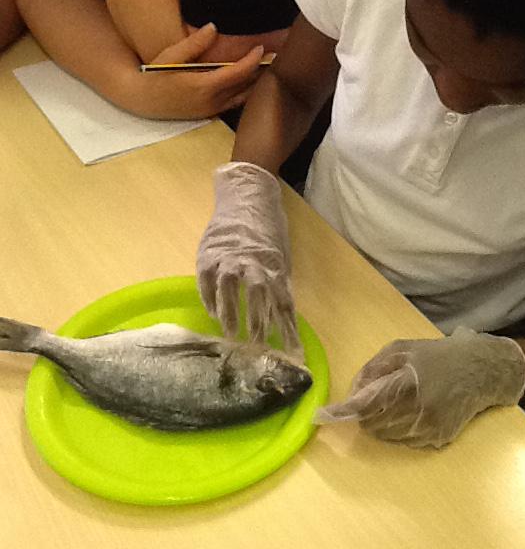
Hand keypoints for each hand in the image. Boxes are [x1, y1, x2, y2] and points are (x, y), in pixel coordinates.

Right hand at [125, 24, 265, 118]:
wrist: (143, 100)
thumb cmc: (155, 75)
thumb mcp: (171, 55)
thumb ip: (195, 43)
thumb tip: (213, 27)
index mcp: (204, 86)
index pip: (238, 72)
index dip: (253, 60)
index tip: (262, 48)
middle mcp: (212, 101)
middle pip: (246, 86)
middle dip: (261, 71)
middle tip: (277, 56)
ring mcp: (212, 110)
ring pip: (243, 98)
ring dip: (257, 83)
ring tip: (270, 68)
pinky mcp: (210, 114)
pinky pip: (235, 103)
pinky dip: (246, 92)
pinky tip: (253, 82)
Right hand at [197, 162, 300, 350]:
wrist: (246, 196)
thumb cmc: (268, 229)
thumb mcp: (281, 256)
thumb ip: (279, 284)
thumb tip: (283, 316)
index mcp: (274, 266)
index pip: (284, 303)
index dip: (288, 329)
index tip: (293, 352)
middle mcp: (253, 263)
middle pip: (258, 297)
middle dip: (259, 324)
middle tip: (258, 347)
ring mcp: (229, 258)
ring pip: (230, 290)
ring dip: (231, 314)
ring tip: (231, 335)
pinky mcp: (209, 255)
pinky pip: (207, 281)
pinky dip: (209, 299)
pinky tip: (211, 315)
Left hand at [315, 327, 524, 446]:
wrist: (482, 371)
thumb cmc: (438, 356)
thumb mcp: (401, 350)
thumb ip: (373, 370)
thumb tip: (352, 394)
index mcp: (408, 385)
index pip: (365, 406)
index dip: (342, 412)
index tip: (321, 416)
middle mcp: (419, 412)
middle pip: (372, 425)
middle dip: (364, 413)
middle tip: (374, 394)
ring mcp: (429, 430)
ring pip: (385, 436)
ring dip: (381, 422)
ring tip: (398, 399)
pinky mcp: (438, 440)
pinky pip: (404, 441)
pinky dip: (398, 429)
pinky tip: (414, 410)